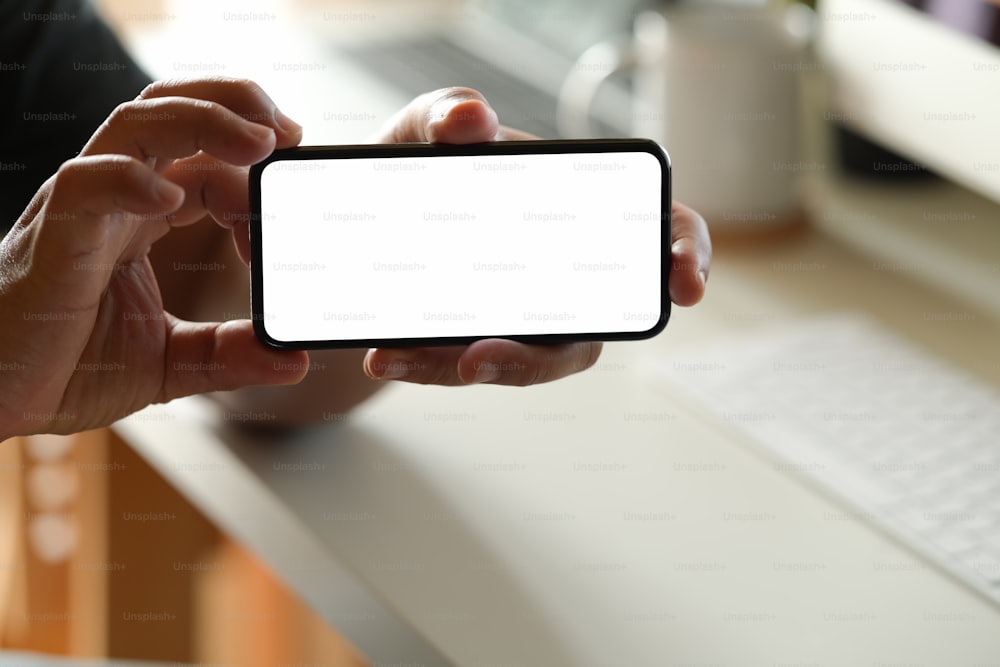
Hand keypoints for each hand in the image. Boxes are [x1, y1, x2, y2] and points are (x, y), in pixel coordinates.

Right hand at [0, 77, 307, 438]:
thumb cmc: (68, 367)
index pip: (204, 162)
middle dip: (234, 105)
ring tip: (259, 141)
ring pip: (135, 126)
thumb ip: (229, 355)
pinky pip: (84, 185)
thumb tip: (295, 361)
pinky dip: (128, 180)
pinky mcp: (53, 239)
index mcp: (142, 217)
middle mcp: (113, 199)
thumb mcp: (169, 362)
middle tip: (290, 131)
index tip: (292, 187)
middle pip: (170, 114)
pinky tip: (170, 198)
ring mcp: (81, 212)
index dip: (252, 170)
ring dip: (203, 121)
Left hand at [362, 87, 711, 385]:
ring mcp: (530, 313)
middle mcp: (570, 270)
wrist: (368, 216)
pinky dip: (426, 363)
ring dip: (470, 367)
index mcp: (584, 206)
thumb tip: (469, 118)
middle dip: (535, 358)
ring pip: (524, 361)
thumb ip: (443, 112)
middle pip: (589, 328)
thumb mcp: (422, 131)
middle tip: (475, 358)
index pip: (661, 229)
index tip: (683, 287)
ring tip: (400, 357)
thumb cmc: (422, 164)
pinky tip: (384, 355)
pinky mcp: (480, 341)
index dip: (687, 256)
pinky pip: (466, 364)